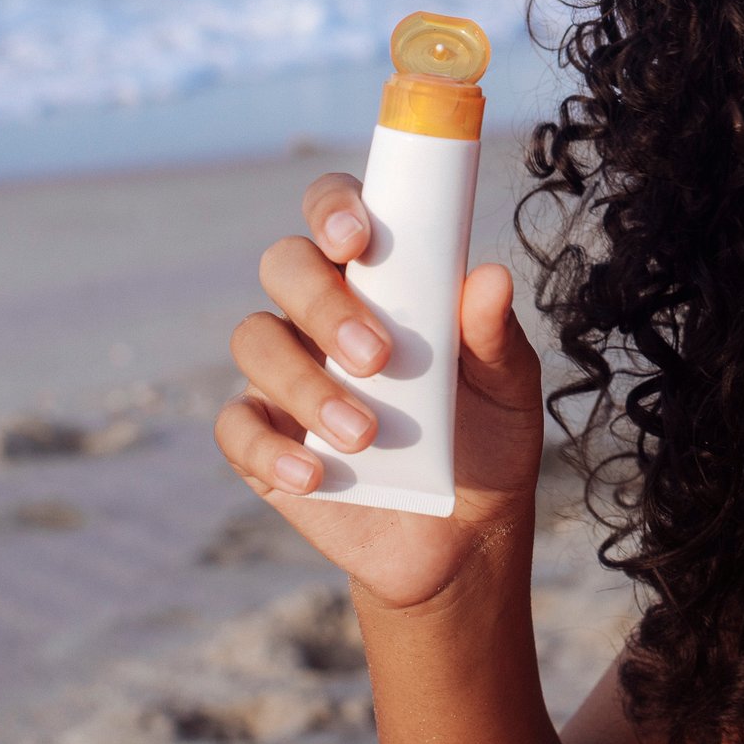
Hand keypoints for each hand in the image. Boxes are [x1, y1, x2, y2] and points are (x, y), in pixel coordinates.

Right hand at [215, 171, 548, 611]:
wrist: (464, 536)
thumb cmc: (486, 437)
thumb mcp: (507, 388)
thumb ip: (494, 336)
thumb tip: (492, 277)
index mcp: (380, 278)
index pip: (337, 211)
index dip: (334, 207)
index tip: (357, 237)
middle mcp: (321, 312)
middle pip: (285, 265)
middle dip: (322, 304)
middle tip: (377, 357)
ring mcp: (285, 373)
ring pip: (255, 340)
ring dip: (305, 384)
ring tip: (364, 435)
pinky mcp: (263, 439)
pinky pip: (237, 427)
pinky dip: (270, 448)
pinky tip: (314, 475)